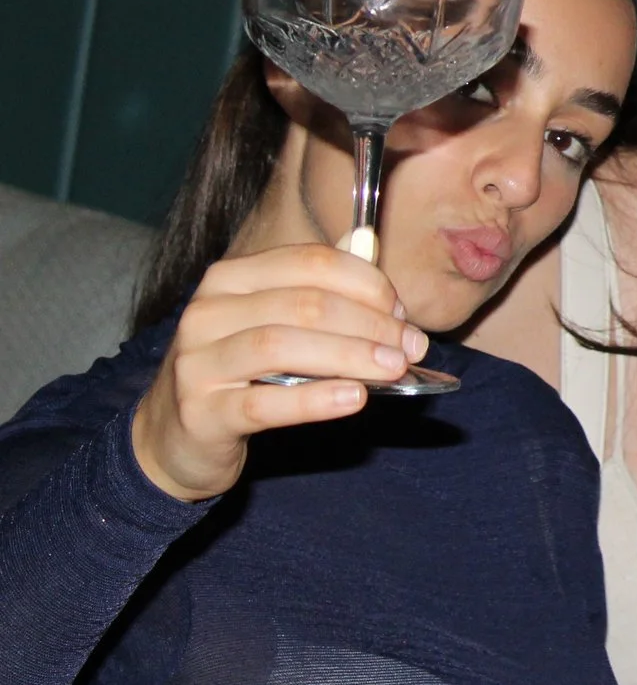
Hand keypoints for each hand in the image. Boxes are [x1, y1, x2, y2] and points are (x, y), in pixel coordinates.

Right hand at [130, 244, 428, 501]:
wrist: (176, 436)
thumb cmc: (242, 373)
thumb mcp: (276, 323)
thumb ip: (322, 291)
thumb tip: (373, 248)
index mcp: (231, 278)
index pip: (311, 262)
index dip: (368, 284)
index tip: (403, 313)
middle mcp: (207, 312)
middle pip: (304, 303)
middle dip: (370, 323)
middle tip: (411, 348)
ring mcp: (197, 362)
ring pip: (282, 346)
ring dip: (350, 355)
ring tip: (393, 368)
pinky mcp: (200, 413)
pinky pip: (263, 403)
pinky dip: (315, 400)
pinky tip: (354, 398)